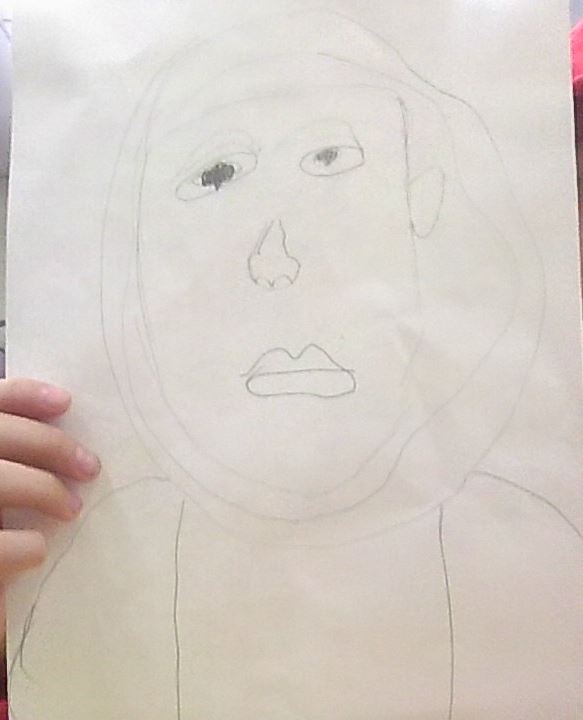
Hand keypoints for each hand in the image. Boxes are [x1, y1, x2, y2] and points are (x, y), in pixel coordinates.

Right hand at [0, 378, 99, 580]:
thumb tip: (65, 435)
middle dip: (50, 445)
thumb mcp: (0, 476)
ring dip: (46, 491)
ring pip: (0, 483)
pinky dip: (25, 546)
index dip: (24, 396)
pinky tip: (37, 550)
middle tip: (90, 467)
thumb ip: (13, 458)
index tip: (66, 402)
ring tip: (72, 509)